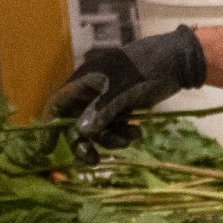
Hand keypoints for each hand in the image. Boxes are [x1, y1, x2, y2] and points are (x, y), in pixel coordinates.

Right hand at [44, 27, 203, 138]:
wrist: (176, 61)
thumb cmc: (146, 69)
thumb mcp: (123, 90)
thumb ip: (102, 111)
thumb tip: (80, 131)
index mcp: (84, 81)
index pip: (58, 104)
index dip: (50, 126)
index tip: (46, 149)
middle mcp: (92, 92)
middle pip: (77, 123)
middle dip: (84, 142)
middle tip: (93, 160)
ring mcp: (107, 100)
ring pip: (98, 128)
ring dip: (110, 138)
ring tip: (129, 138)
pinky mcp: (123, 106)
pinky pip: (115, 126)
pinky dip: (123, 133)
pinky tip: (137, 133)